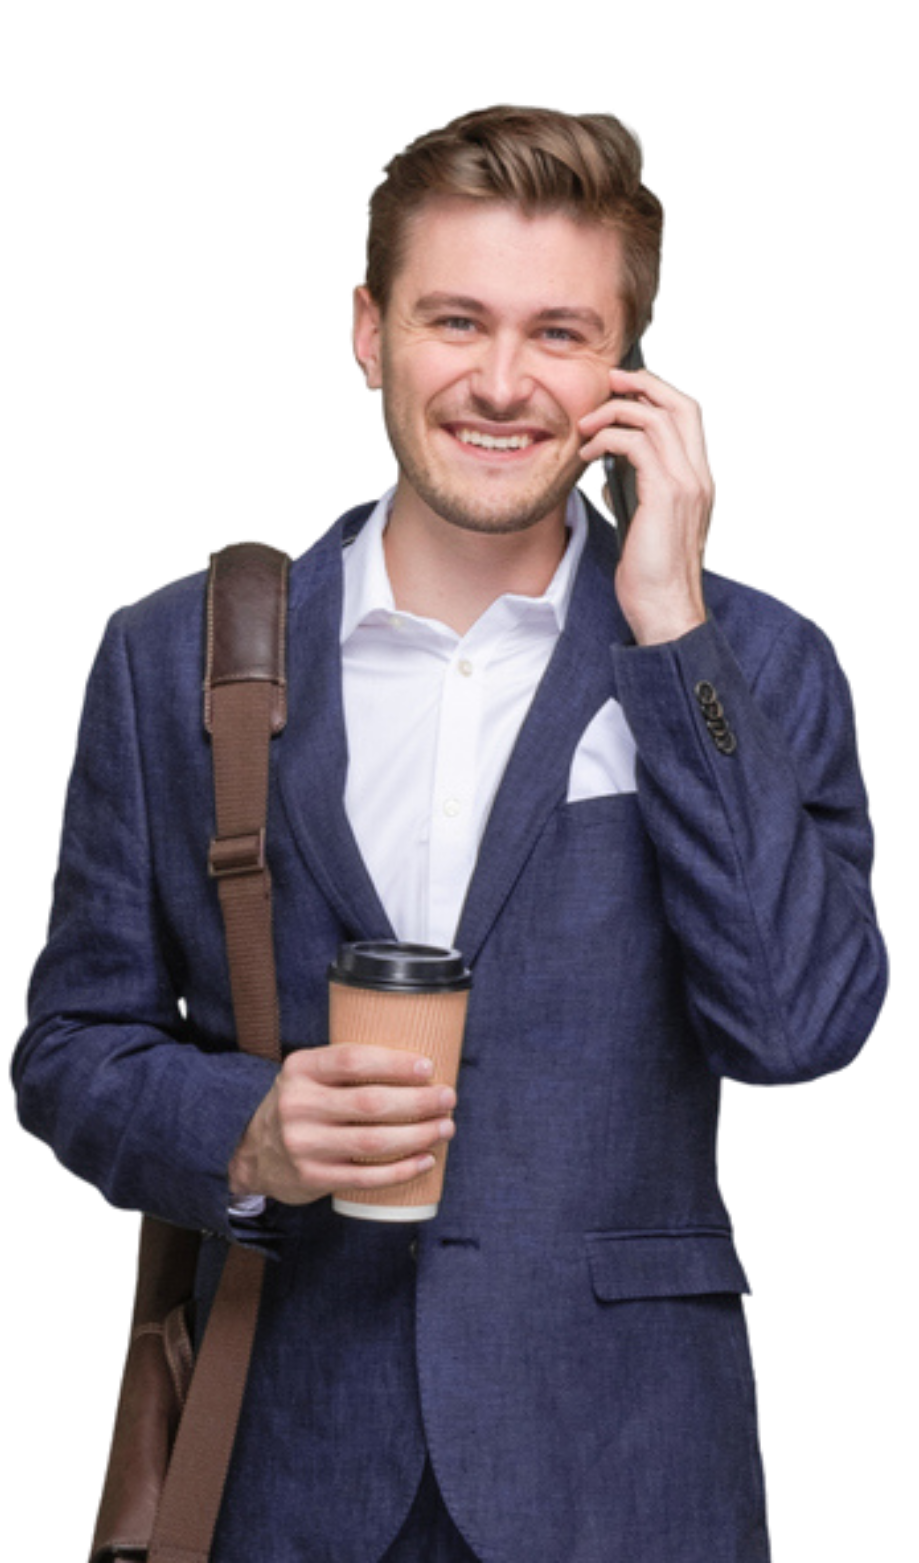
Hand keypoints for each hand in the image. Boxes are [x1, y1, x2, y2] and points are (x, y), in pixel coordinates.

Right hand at [228, 1044, 456, 1205]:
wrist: (255, 1154)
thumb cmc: (301, 1105)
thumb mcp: (309, 1076)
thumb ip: (347, 1067)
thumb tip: (416, 1066)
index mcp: (300, 1069)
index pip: (353, 1060)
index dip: (395, 1064)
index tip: (428, 1068)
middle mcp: (298, 1105)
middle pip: (371, 1103)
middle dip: (419, 1102)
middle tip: (448, 1098)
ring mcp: (304, 1145)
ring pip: (374, 1142)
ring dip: (418, 1135)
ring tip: (445, 1127)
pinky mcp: (313, 1178)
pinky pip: (367, 1177)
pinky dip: (402, 1170)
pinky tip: (425, 1160)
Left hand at [578, 367, 715, 645]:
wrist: (666, 609)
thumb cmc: (653, 576)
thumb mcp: (647, 524)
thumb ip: (640, 492)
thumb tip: (610, 472)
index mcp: (700, 480)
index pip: (689, 415)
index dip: (658, 393)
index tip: (624, 390)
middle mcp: (700, 476)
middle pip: (681, 403)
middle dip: (642, 384)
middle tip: (608, 383)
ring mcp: (687, 483)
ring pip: (655, 418)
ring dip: (614, 413)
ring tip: (586, 427)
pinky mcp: (666, 495)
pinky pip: (636, 444)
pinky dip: (607, 440)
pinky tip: (588, 454)